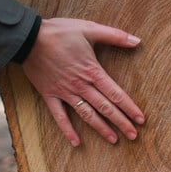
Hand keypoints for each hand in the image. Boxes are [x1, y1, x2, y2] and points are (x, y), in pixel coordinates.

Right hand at [21, 18, 144, 146]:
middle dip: (121, 123)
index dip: (130, 108)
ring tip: (114, 140)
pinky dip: (67, 130)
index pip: (116, 94)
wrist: (29, 38)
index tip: (141, 120)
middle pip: (105, 108)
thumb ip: (115, 36)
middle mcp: (81, 85)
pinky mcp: (50, 95)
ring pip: (87, 115)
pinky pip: (59, 116)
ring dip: (101, 128)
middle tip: (134, 136)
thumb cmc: (60, 32)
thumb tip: (138, 41)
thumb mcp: (90, 28)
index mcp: (92, 71)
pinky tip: (76, 142)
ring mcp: (65, 92)